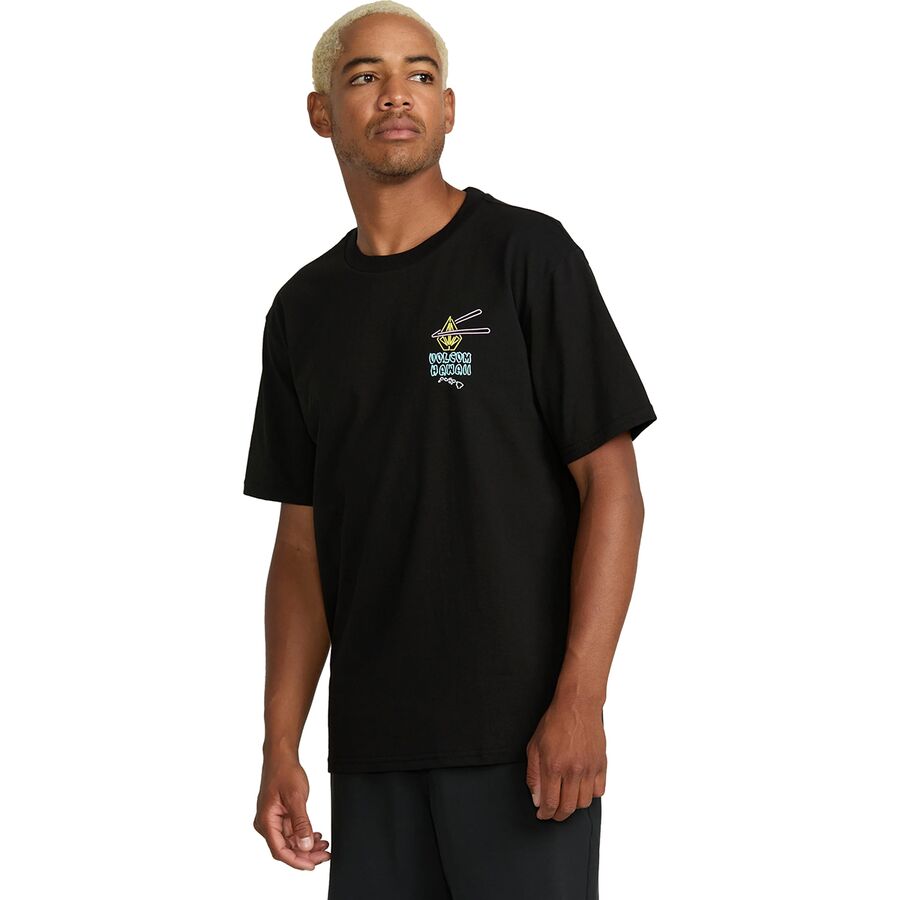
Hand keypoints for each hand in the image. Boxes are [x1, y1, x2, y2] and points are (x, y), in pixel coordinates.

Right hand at [254, 755, 331, 869]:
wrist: (281, 757)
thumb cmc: (284, 772)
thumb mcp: (296, 797)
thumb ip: (301, 822)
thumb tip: (305, 845)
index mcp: (266, 821)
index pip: (280, 850)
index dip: (296, 861)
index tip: (312, 865)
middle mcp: (267, 824)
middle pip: (286, 848)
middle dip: (306, 854)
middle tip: (325, 855)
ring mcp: (273, 821)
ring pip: (290, 842)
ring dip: (307, 845)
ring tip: (324, 845)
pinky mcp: (280, 816)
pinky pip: (292, 832)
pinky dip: (305, 835)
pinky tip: (317, 836)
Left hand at [525, 698, 605, 820]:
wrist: (577, 706)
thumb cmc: (554, 722)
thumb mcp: (534, 746)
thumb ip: (534, 775)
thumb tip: (536, 798)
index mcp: (554, 766)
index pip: (550, 802)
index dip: (545, 814)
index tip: (542, 815)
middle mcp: (573, 770)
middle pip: (568, 807)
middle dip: (558, 815)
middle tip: (553, 813)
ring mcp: (589, 768)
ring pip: (584, 803)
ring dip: (574, 806)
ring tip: (566, 800)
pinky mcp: (601, 764)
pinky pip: (599, 791)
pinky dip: (590, 795)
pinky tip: (581, 789)